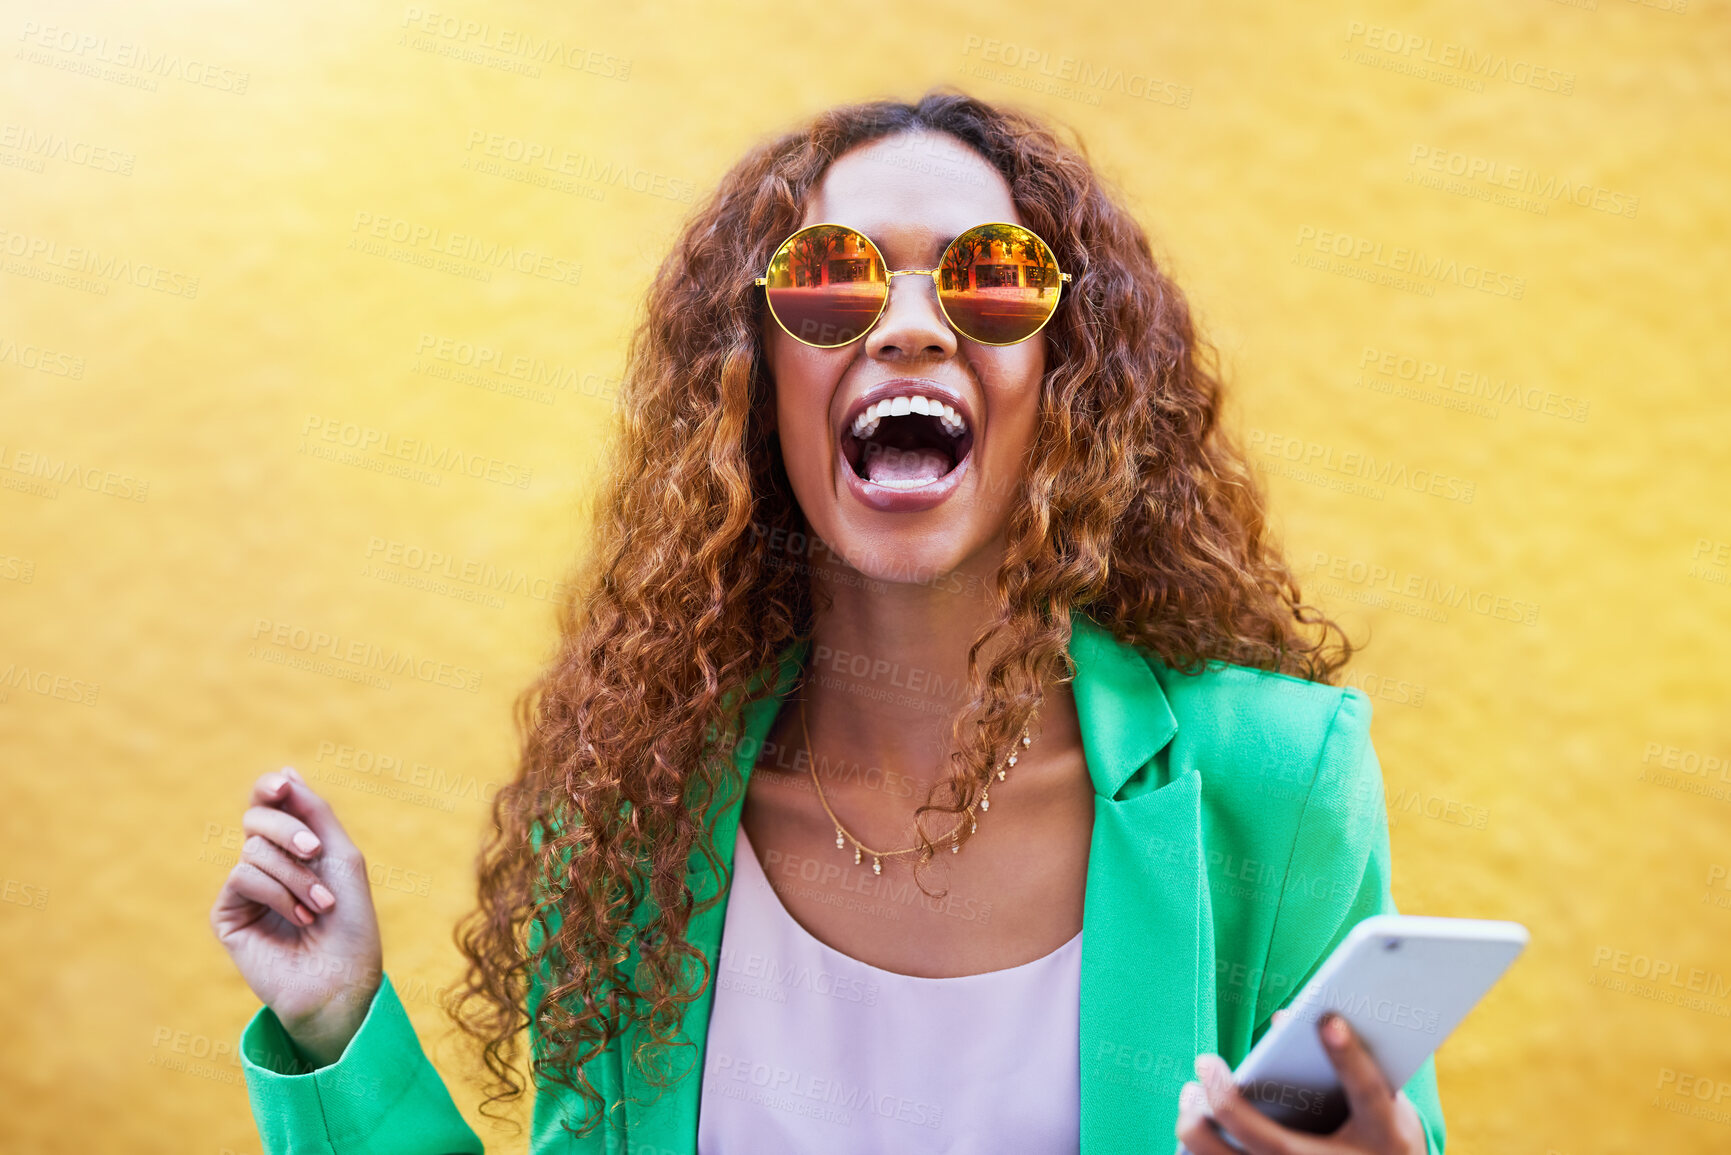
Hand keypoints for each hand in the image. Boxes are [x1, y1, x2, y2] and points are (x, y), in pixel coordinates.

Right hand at [209, 767, 383, 1068]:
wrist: (343, 978)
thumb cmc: (352, 921)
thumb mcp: (341, 856)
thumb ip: (313, 814)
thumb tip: (284, 772)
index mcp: (294, 849)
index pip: (270, 805)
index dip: (271, 788)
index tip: (283, 786)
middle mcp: (267, 865)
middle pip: (257, 818)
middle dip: (288, 830)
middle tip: (315, 850)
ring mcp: (245, 891)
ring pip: (253, 849)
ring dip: (296, 876)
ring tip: (320, 906)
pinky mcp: (228, 916)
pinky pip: (241, 877)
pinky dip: (277, 893)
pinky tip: (299, 918)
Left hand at [1175, 1011, 1428, 1154]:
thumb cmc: (1386, 1137)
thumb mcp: (1389, 1103)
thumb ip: (1354, 1063)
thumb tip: (1285, 1017)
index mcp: (1385, 1137)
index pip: (1368, 1094)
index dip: (1350, 1059)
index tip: (1328, 1020)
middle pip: (1275, 1145)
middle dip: (1229, 1103)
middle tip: (1204, 1061)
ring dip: (1201, 1130)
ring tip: (1191, 1092)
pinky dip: (1201, 1152)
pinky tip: (1191, 1125)